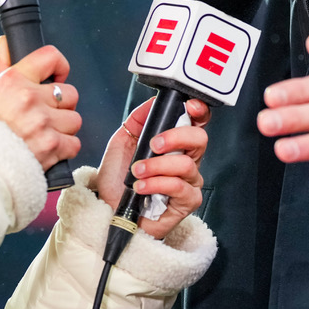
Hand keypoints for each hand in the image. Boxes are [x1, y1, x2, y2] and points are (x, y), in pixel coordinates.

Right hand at [0, 36, 81, 170]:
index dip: (60, 68)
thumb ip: (5, 66)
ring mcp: (41, 122)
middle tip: (44, 117)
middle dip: (61, 107)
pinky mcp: (51, 146)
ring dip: (63, 130)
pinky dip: (64, 149)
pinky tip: (47, 150)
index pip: (51, 56)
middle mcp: (29, 98)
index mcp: (14, 79)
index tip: (57, 78)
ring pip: (74, 120)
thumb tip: (6, 41)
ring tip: (43, 135)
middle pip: (70, 93)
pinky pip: (74, 143)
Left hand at [94, 96, 210, 240]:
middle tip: (153, 145)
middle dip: (175, 137)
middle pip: (200, 138)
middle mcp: (187, 159)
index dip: (199, 111)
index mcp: (175, 142)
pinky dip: (156, 184)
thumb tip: (155, 100)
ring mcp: (189, 181)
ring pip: (186, 164)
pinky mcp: (187, 202)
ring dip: (156, 166)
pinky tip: (141, 187)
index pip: (197, 122)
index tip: (190, 107)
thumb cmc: (118, 177)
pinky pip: (179, 187)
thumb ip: (140, 118)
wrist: (108, 208)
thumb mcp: (123, 139)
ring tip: (137, 172)